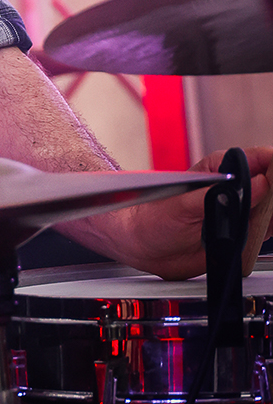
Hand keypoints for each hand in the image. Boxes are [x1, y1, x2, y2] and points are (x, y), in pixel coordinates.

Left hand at [101, 145, 271, 279]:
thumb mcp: (187, 204)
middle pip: (271, 186)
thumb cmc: (154, 216)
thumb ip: (222, 195)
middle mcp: (234, 188)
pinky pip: (263, 234)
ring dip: (269, 219)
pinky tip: (256, 239)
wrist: (143, 244)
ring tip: (255, 227)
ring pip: (270, 211)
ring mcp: (239, 212)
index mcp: (221, 169)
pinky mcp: (241, 234)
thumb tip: (257, 184)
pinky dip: (264, 236)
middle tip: (267, 212)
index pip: (260, 159)